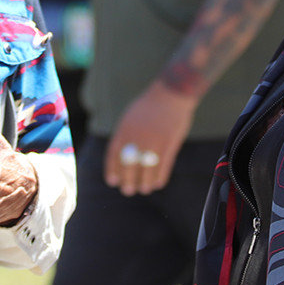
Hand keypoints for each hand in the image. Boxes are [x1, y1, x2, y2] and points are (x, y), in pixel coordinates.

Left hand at [105, 80, 197, 196]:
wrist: (171, 93)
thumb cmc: (150, 106)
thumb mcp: (130, 117)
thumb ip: (125, 134)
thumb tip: (122, 156)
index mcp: (124, 129)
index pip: (114, 154)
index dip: (112, 170)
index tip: (113, 182)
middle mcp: (136, 136)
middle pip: (129, 165)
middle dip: (127, 181)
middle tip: (128, 191)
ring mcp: (153, 140)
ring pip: (146, 168)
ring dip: (144, 182)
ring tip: (144, 189)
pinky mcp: (169, 143)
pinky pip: (163, 165)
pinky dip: (160, 177)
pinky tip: (158, 183)